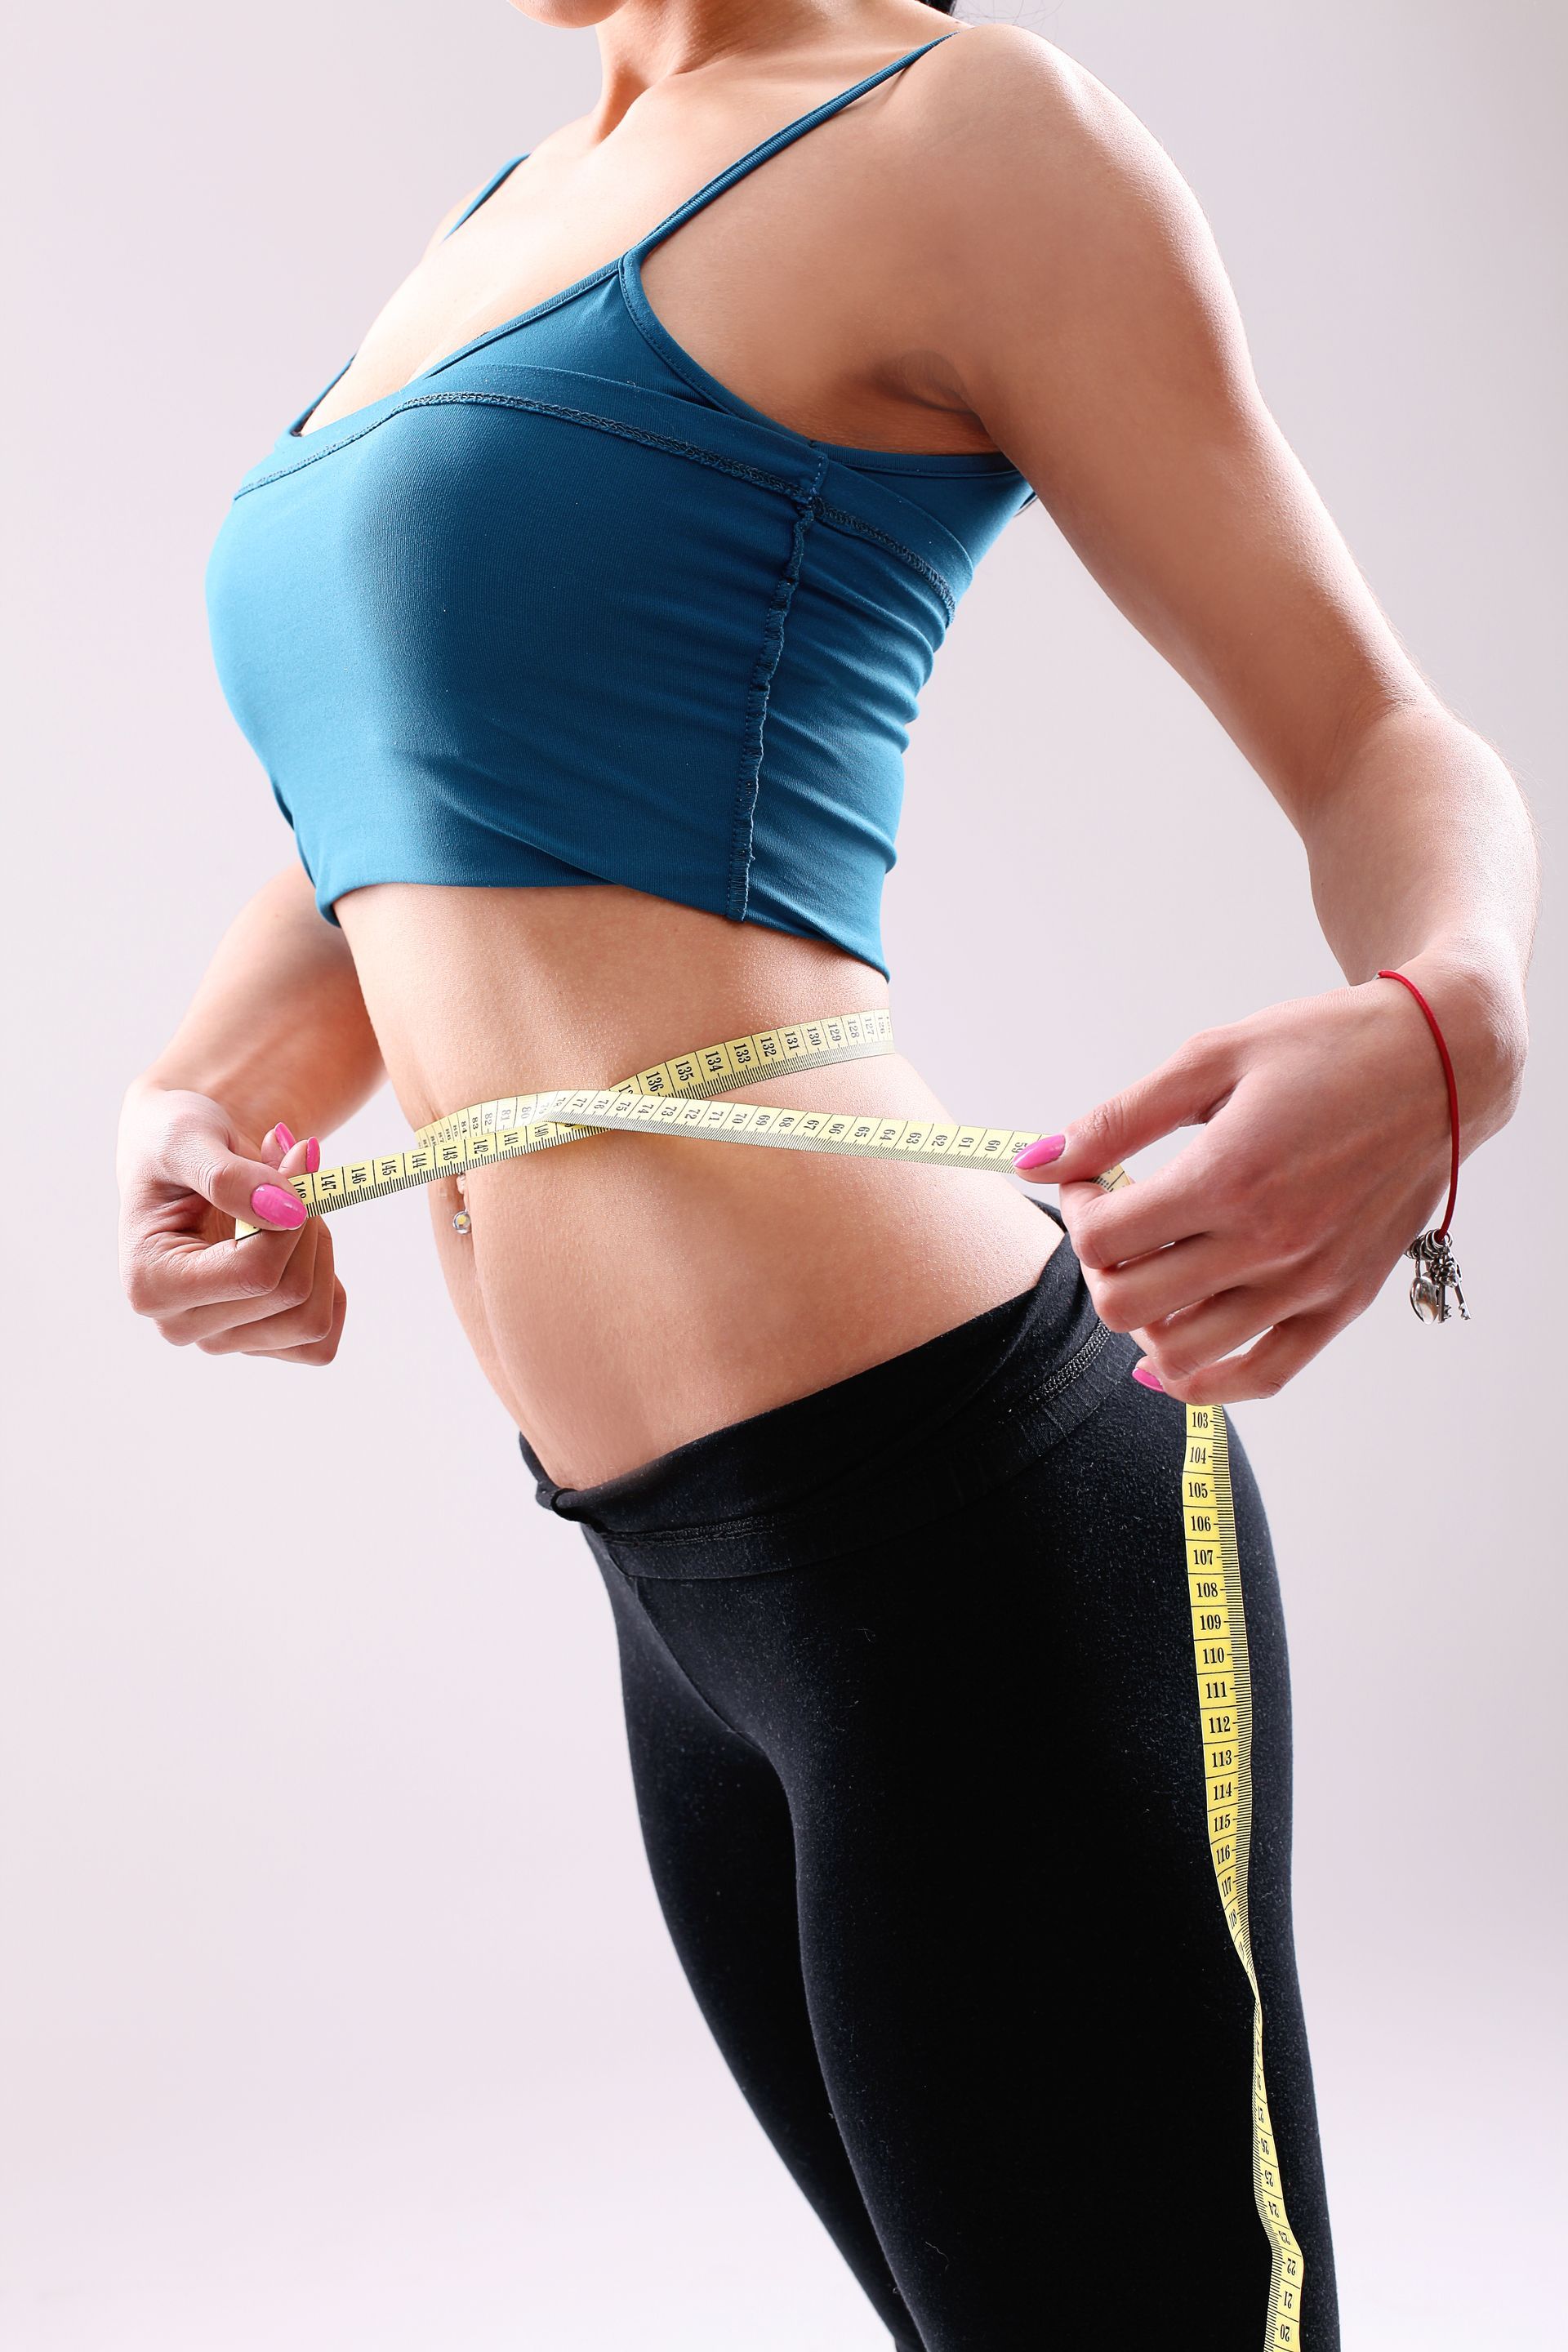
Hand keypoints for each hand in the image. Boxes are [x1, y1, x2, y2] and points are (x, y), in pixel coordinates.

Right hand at [117, 1084, 345, 1365]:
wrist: (183, 1156)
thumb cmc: (173, 1141)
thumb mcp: (188, 1137)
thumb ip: (229, 1177)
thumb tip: (288, 1213)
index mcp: (151, 1286)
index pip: (257, 1273)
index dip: (295, 1216)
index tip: (297, 1160)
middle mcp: (181, 1326)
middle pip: (292, 1296)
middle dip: (307, 1226)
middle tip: (289, 1177)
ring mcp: (221, 1341)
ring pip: (314, 1320)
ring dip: (318, 1252)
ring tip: (287, 1207)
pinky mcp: (258, 1342)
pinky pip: (323, 1336)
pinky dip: (327, 1281)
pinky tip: (298, 1243)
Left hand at [1015, 980, 1458, 1401]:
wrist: (1441, 1066)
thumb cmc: (1325, 1048)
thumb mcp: (1211, 1058)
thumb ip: (1117, 1119)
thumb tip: (1035, 1159)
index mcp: (1229, 1177)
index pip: (1101, 1240)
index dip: (1073, 1208)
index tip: (1090, 1178)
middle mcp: (1269, 1244)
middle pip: (1127, 1306)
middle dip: (1098, 1264)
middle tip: (1115, 1220)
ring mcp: (1309, 1283)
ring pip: (1182, 1354)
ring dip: (1142, 1318)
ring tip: (1151, 1267)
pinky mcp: (1343, 1303)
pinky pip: (1261, 1377)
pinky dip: (1203, 1380)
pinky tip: (1170, 1353)